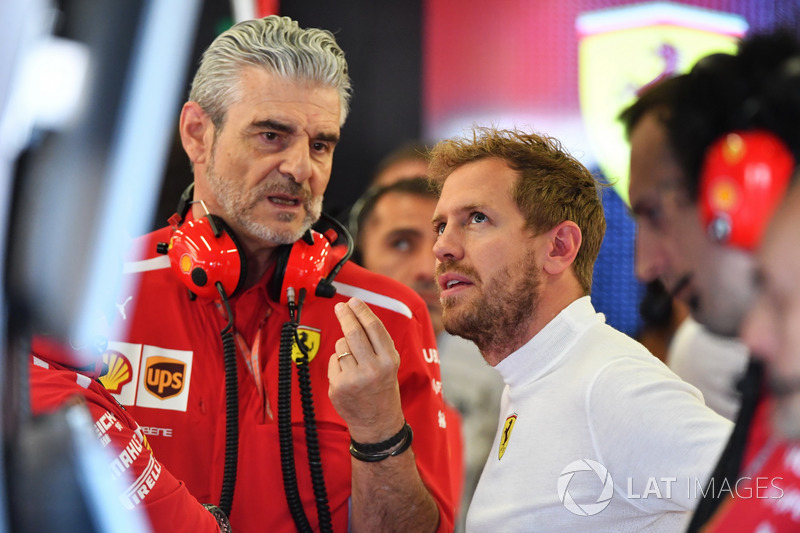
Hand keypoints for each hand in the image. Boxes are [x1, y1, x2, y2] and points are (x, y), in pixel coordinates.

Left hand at [328, 298, 404, 442]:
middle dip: (345, 315)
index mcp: (389, 361)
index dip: (361, 311)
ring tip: (353, 360)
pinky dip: (338, 362)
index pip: (373, 328)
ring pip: (341, 345)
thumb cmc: (383, 388)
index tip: (353, 301)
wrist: (377, 422)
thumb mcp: (390, 364)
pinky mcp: (338, 387)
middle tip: (340, 307)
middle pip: (353, 332)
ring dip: (344, 345)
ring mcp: (354, 379)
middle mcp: (373, 369)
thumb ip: (377, 343)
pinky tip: (347, 375)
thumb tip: (357, 314)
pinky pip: (333, 361)